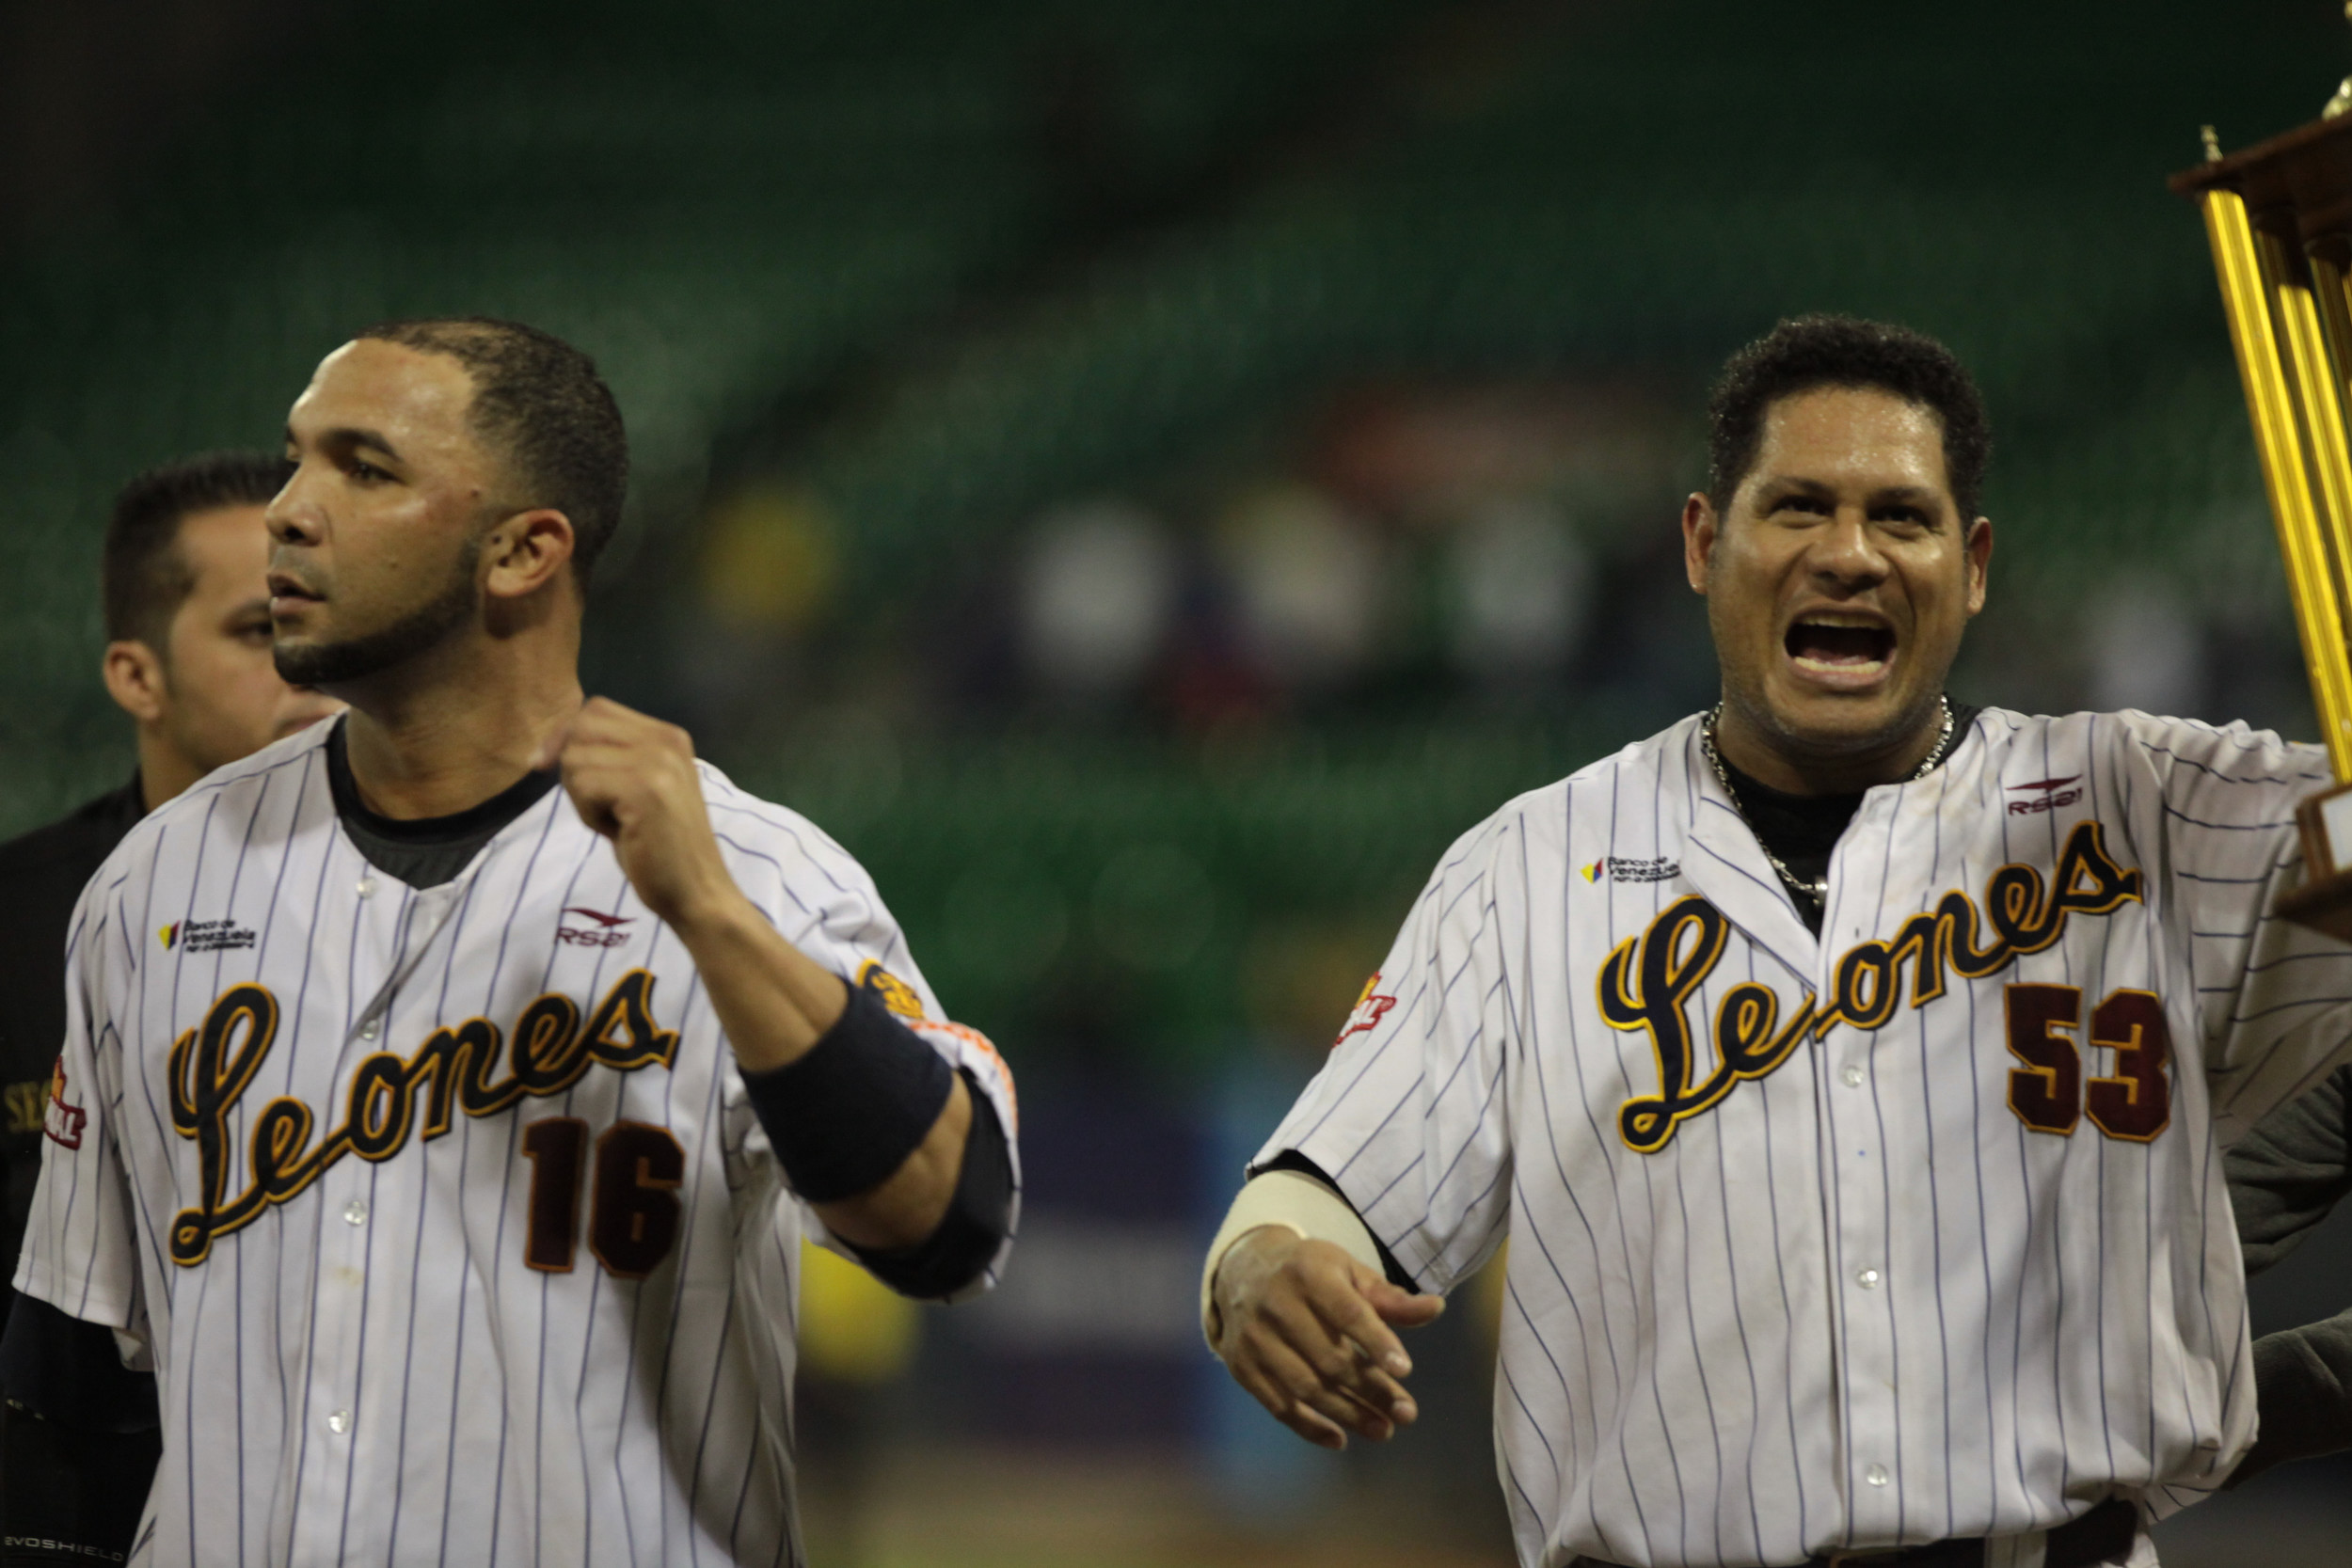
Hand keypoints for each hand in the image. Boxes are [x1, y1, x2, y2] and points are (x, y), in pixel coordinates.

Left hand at [533, 698, 736, 929]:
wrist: (697, 890)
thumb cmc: (661, 847)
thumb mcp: (638, 788)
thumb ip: (611, 759)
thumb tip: (551, 744)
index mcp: (668, 736)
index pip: (595, 710)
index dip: (566, 736)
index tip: (556, 770)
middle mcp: (666, 740)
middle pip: (581, 727)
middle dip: (573, 766)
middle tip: (601, 805)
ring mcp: (658, 762)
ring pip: (575, 757)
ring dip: (581, 796)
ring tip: (616, 821)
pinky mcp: (645, 789)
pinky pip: (583, 784)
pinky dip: (588, 814)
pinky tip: (619, 831)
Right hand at [1211, 1227, 1444, 1449]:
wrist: (1243, 1270)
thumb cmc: (1311, 1274)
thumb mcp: (1349, 1272)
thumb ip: (1389, 1297)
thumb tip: (1436, 1309)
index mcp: (1308, 1273)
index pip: (1347, 1312)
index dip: (1376, 1341)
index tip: (1406, 1371)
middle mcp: (1275, 1304)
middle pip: (1329, 1358)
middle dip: (1371, 1389)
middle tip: (1407, 1414)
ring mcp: (1254, 1337)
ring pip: (1305, 1387)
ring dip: (1347, 1414)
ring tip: (1384, 1430)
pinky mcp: (1241, 1365)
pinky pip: (1278, 1405)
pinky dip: (1309, 1428)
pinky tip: (1340, 1439)